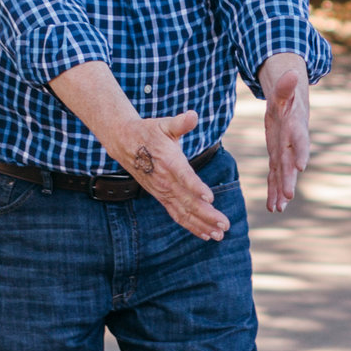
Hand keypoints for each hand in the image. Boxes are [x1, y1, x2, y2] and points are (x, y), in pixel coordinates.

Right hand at [121, 110, 227, 240]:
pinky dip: (191, 226)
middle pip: (187, 201)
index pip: (184, 176)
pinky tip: (206, 234)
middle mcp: (165, 181)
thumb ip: (180, 122)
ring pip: (184, 212)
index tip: (211, 197)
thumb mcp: (164, 124)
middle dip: (207, 215)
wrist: (125, 143)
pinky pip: (177, 215)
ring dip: (202, 225)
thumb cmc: (150, 132)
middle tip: (225, 224)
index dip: (196, 187)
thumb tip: (192, 115)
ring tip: (219, 235)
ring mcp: (163, 192)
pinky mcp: (162, 198)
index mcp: (169, 162)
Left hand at [258, 52, 312, 212]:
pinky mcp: (277, 158)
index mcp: (295, 128)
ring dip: (281, 192)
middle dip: (289, 180)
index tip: (302, 165)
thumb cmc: (287, 96)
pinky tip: (273, 207)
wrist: (290, 105)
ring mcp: (285, 154)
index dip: (301, 152)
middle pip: (291, 164)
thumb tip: (291, 73)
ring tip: (278, 209)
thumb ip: (286, 86)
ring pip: (283, 175)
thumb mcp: (284, 90)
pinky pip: (275, 177)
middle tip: (288, 196)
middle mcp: (292, 145)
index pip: (300, 141)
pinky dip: (273, 191)